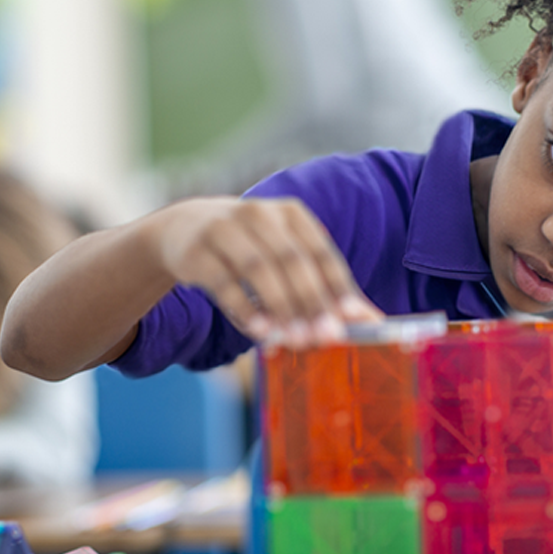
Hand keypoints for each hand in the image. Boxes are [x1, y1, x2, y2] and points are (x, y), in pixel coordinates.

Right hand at [155, 196, 382, 346]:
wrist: (184, 230)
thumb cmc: (249, 249)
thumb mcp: (284, 256)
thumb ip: (321, 285)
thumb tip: (368, 322)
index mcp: (290, 214)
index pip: (321, 251)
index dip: (338, 286)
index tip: (353, 320)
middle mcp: (259, 214)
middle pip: (291, 259)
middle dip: (311, 301)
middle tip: (326, 338)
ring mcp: (224, 229)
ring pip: (258, 268)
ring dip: (280, 307)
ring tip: (295, 340)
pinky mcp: (196, 251)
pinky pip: (223, 282)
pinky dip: (244, 309)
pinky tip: (260, 332)